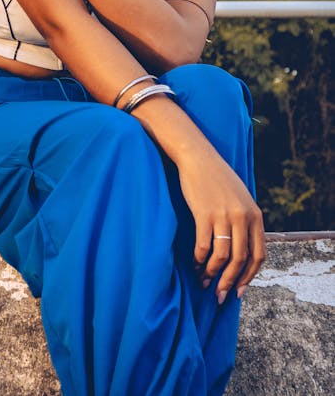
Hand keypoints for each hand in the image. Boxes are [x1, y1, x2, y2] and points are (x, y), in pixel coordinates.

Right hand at [177, 146, 264, 302]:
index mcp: (255, 215)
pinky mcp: (204, 214)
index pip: (259, 255)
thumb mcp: (241, 198)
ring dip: (211, 273)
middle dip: (230, 282)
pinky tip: (194, 264)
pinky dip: (198, 259)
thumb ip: (246, 221)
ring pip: (222, 256)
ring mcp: (223, 215)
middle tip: (219, 295)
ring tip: (203, 281)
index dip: (249, 277)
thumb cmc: (218, 179)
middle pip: (240, 260)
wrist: (198, 157)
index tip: (239, 291)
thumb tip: (242, 253)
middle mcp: (242, 217)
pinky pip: (203, 245)